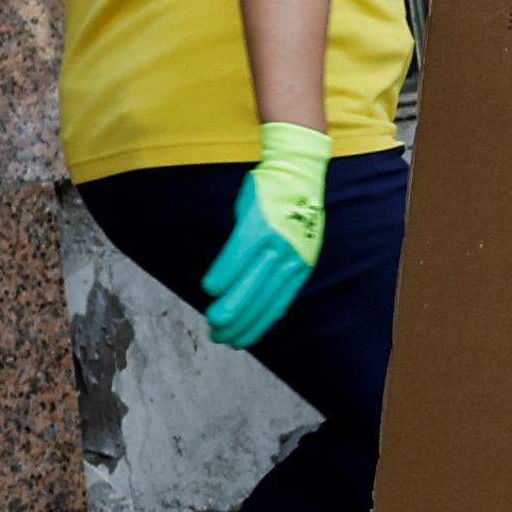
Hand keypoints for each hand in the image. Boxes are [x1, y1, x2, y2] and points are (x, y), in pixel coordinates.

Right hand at [202, 121, 327, 346]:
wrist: (296, 169)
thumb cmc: (289, 210)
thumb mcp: (295, 246)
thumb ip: (283, 274)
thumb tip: (275, 308)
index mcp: (301, 266)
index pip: (277, 305)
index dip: (257, 326)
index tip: (239, 342)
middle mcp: (292, 257)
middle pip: (263, 298)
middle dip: (239, 322)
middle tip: (218, 336)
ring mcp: (277, 241)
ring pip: (252, 281)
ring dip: (230, 304)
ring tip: (212, 320)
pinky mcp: (260, 224)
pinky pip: (239, 254)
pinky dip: (225, 272)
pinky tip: (211, 287)